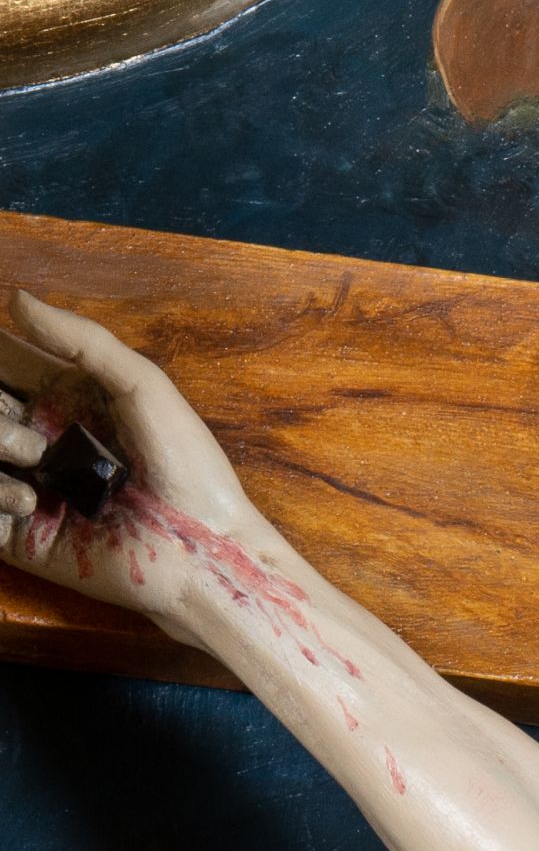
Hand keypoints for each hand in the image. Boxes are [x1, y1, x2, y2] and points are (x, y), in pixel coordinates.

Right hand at [0, 288, 269, 632]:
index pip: (2, 363)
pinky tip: (27, 500)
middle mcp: (38, 439)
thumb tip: (15, 299)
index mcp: (61, 399)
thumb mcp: (141, 386)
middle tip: (29, 428)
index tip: (3, 362)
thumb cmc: (188, 465)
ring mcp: (27, 488)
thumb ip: (82, 340)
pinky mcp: (22, 538)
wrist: (205, 551)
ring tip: (32, 458)